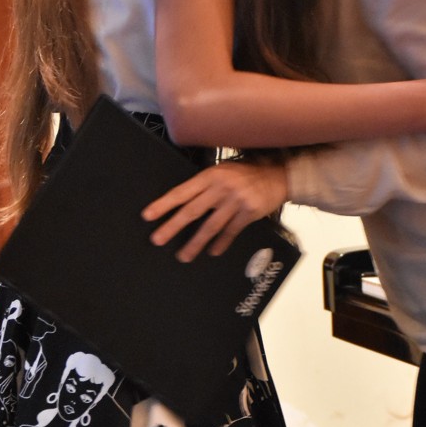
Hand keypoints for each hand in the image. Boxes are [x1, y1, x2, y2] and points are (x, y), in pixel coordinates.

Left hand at [142, 161, 289, 261]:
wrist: (277, 175)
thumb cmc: (246, 172)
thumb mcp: (223, 170)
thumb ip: (205, 184)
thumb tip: (183, 201)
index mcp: (210, 175)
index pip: (182, 192)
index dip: (164, 204)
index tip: (148, 215)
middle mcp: (221, 187)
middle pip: (192, 211)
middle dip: (172, 227)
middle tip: (158, 239)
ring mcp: (236, 200)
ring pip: (210, 226)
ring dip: (195, 243)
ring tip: (183, 256)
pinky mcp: (249, 212)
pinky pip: (230, 232)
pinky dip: (221, 243)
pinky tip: (212, 251)